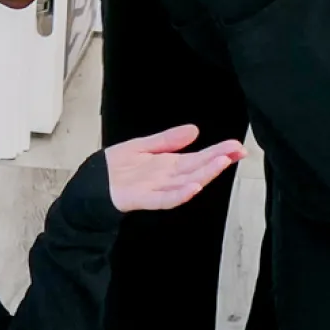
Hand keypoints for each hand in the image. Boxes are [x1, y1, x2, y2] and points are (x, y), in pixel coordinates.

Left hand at [101, 123, 241, 212]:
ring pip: (186, 183)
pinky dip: (180, 194)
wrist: (92, 184)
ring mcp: (158, 189)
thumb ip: (168, 139)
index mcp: (170, 164)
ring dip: (205, 175)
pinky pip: (165, 199)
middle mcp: (168, 178)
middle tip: (237, 152)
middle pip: (198, 169)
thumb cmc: (117, 167)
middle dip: (218, 160)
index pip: (199, 157)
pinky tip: (194, 187)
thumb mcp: (143, 146)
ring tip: (221, 163)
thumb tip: (195, 130)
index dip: (218, 151)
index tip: (237, 145)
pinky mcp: (143, 199)